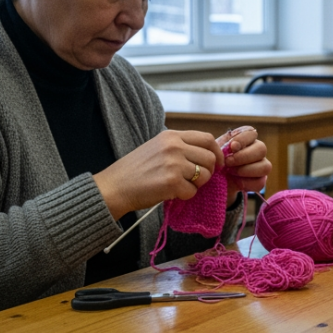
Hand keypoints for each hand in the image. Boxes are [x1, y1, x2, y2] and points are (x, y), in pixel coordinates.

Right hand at [94, 129, 223, 218]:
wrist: (114, 187)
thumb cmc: (135, 170)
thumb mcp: (157, 148)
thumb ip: (180, 147)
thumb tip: (208, 155)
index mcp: (171, 136)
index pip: (207, 139)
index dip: (217, 152)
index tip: (217, 163)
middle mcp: (174, 146)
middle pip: (209, 158)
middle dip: (208, 172)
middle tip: (194, 180)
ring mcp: (174, 163)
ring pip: (204, 175)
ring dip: (196, 185)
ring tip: (179, 186)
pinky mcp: (172, 181)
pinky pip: (192, 191)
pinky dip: (184, 196)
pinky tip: (171, 193)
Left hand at [216, 126, 270, 202]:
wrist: (216, 179)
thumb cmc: (218, 161)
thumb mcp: (218, 152)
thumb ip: (225, 146)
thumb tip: (234, 146)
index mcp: (247, 140)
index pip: (252, 133)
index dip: (243, 139)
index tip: (231, 147)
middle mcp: (258, 151)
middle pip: (262, 149)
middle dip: (243, 156)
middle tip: (228, 162)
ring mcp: (262, 166)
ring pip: (265, 166)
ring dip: (246, 170)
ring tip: (231, 172)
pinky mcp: (261, 180)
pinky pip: (260, 182)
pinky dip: (247, 183)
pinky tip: (236, 182)